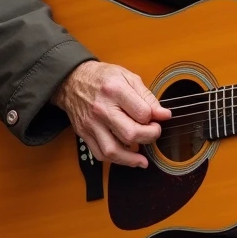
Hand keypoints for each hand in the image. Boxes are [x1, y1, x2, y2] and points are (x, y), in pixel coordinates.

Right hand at [51, 61, 170, 168]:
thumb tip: (164, 115)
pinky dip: (115, 160)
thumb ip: (147, 97)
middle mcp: (102, 109)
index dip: (155, 118)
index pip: (142, 113)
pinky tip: (126, 157)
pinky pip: (100, 154)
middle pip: (130, 134)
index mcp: (115, 90)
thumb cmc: (102, 78)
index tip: (158, 118)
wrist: (72, 81)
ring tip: (142, 159)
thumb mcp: (128, 77)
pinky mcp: (84, 133)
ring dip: (132, 159)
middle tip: (153, 132)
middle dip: (148, 137)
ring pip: (113, 150)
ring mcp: (91, 123)